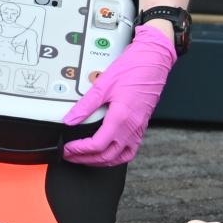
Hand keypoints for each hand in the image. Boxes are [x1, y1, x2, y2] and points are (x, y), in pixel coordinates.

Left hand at [61, 22, 177, 164]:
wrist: (153, 61)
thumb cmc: (133, 69)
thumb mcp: (103, 85)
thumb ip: (85, 105)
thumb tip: (70, 119)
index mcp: (121, 118)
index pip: (97, 145)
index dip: (79, 150)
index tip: (68, 148)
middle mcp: (131, 127)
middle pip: (107, 156)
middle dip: (86, 159)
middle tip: (71, 156)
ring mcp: (138, 129)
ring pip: (120, 157)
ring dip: (102, 162)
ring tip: (87, 158)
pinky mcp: (141, 126)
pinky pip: (130, 150)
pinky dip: (117, 156)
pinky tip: (108, 152)